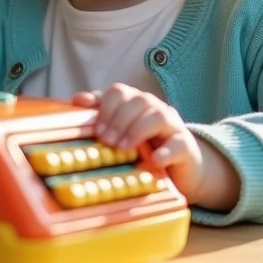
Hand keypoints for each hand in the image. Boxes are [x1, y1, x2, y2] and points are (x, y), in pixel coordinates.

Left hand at [73, 83, 238, 210]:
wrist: (180, 170)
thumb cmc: (145, 148)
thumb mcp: (121, 132)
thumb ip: (102, 114)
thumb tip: (77, 99)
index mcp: (136, 103)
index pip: (119, 92)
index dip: (105, 108)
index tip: (95, 130)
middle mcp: (154, 109)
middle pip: (137, 101)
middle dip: (118, 120)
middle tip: (107, 141)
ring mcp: (172, 126)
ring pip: (157, 116)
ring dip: (137, 130)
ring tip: (124, 149)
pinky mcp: (185, 147)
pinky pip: (178, 144)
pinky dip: (165, 151)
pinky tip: (155, 160)